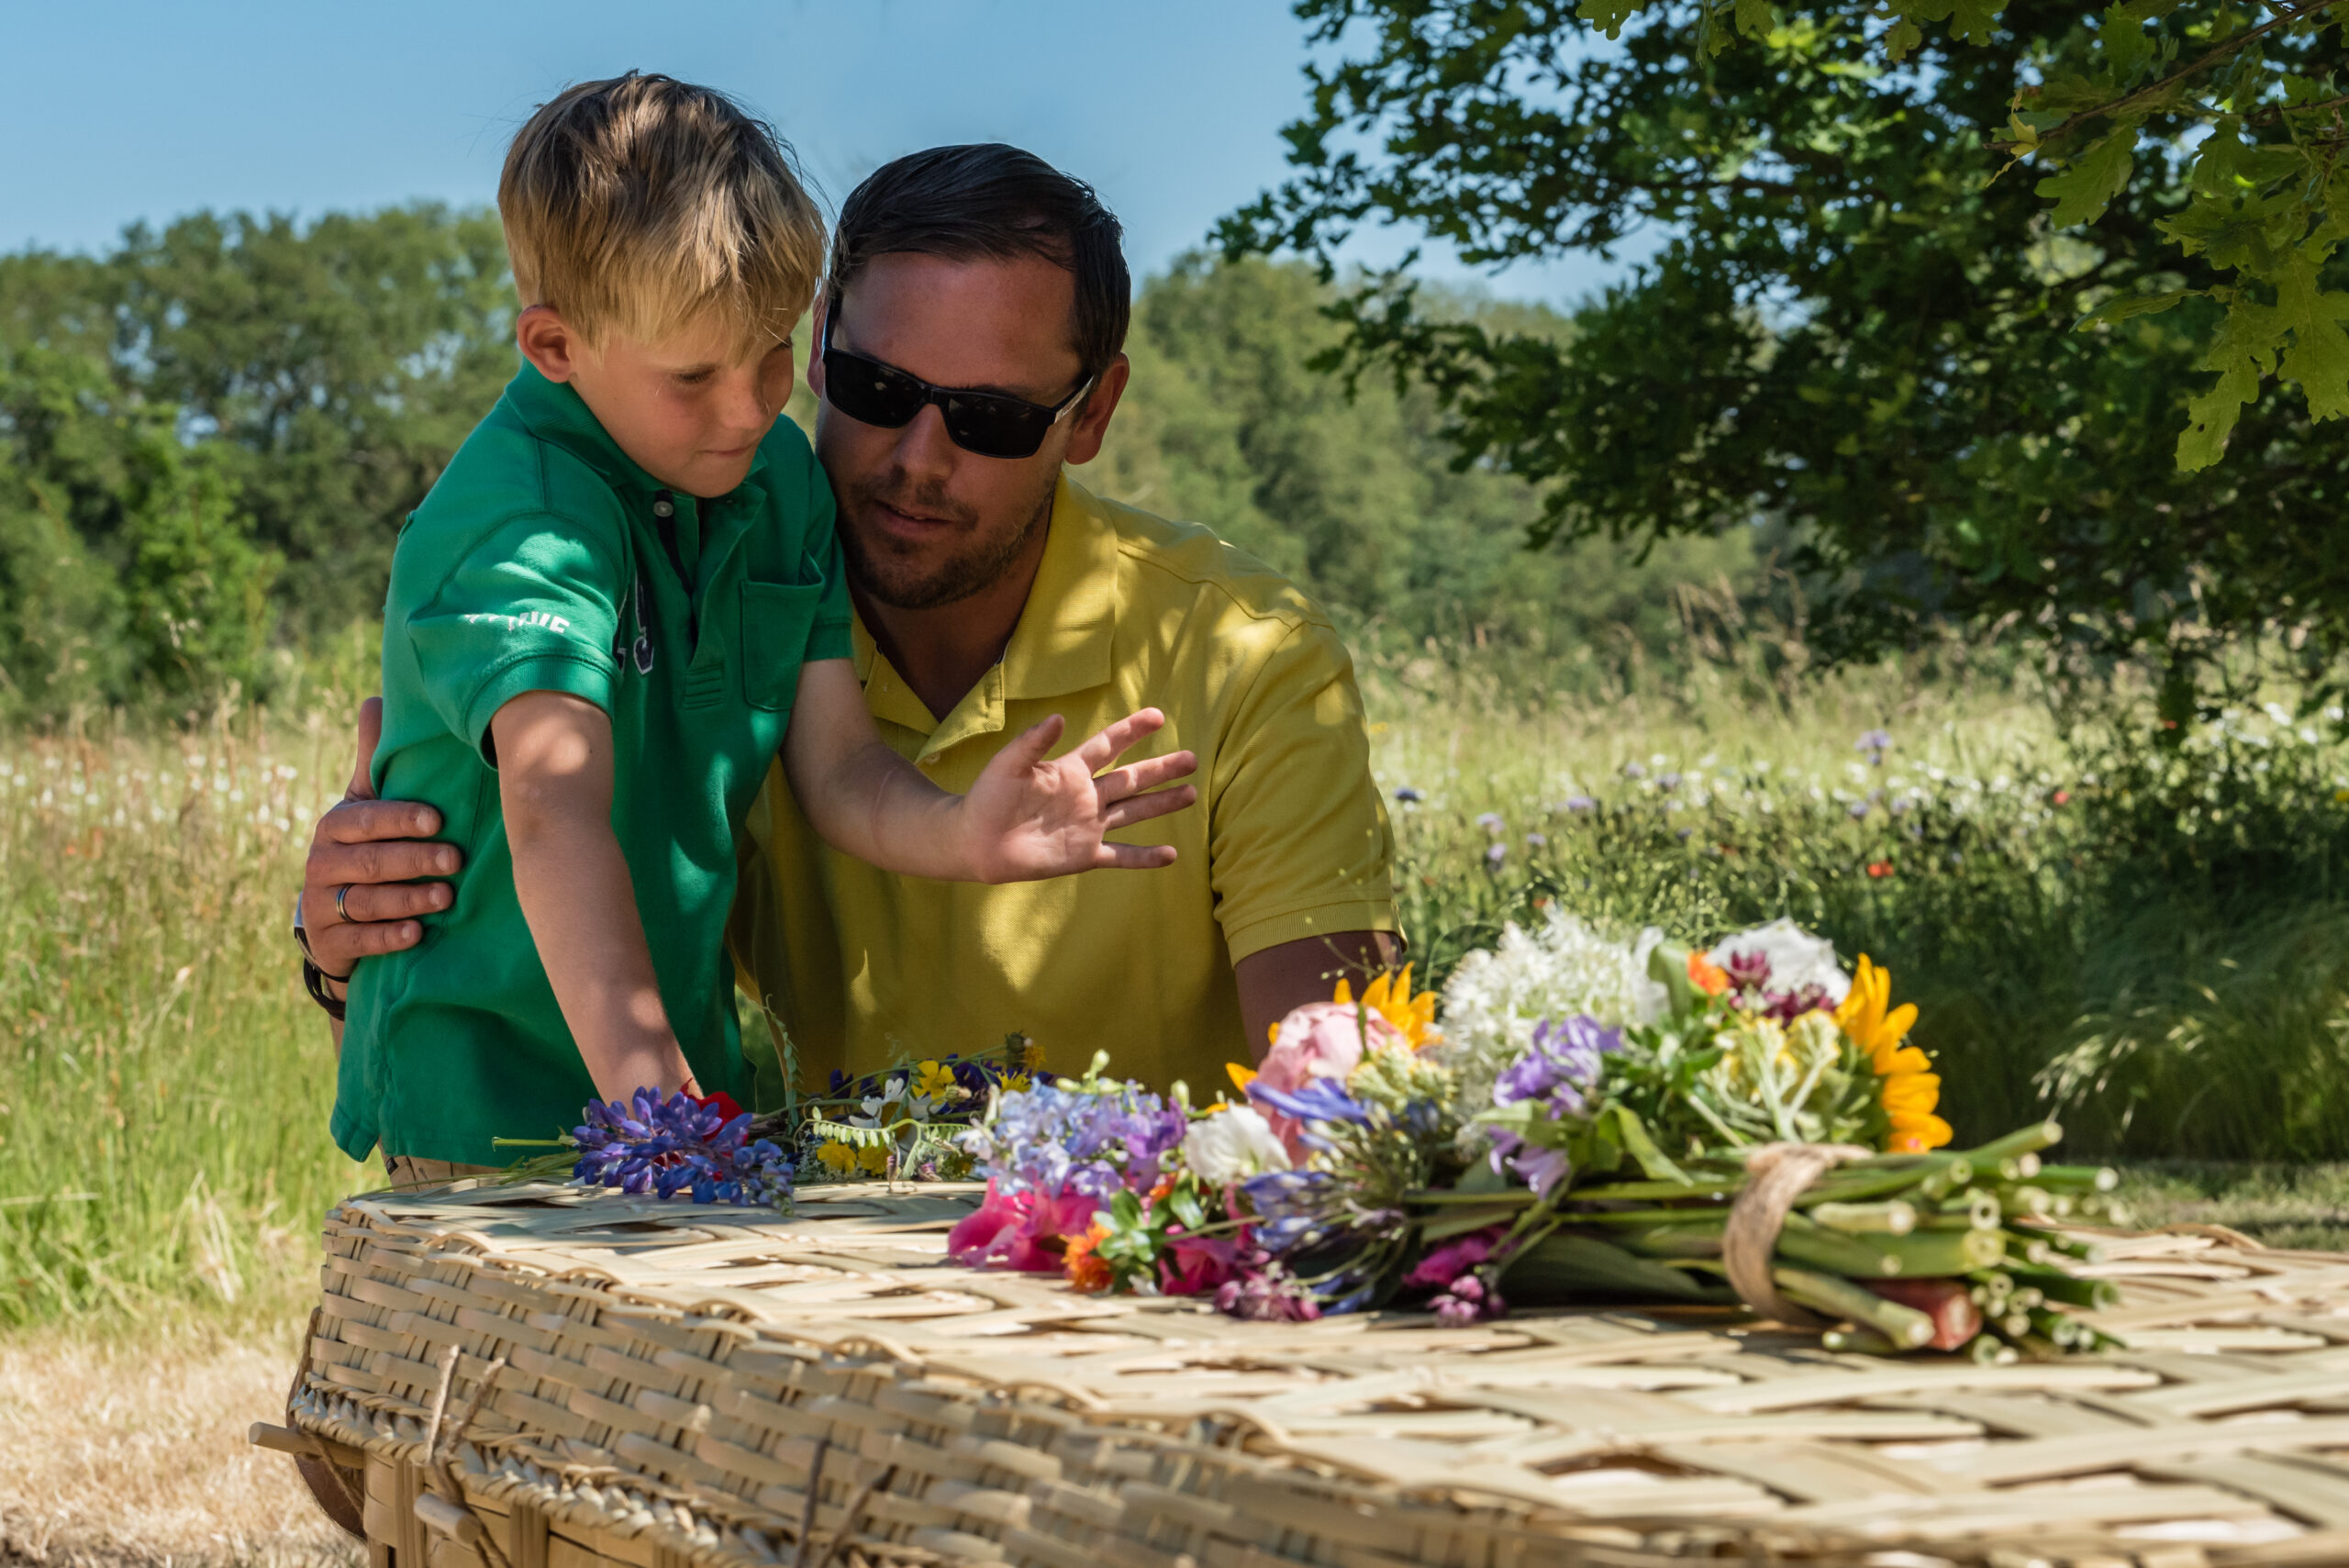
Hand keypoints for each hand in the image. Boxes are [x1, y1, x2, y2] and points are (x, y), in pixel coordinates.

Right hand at [300, 697, 461, 977]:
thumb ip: (374, 760)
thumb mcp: (367, 806)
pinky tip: (417, 934)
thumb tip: (375, 697)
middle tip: (456, 859)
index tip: (438, 819)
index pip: (366, 819)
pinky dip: (389, 936)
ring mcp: (322, 904)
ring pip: (368, 901)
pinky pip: (359, 940)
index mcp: (336, 826)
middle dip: (415, 859)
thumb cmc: (368, 849)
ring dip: (409, 898)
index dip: (400, 818)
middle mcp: (322, 863)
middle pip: (371, 861)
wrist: (338, 920)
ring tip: (446, 897)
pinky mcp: (329, 943)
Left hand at [956, 708, 1197, 881]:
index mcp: (1070, 771)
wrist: (976, 842)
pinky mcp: (1084, 855)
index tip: (1157, 716)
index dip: (1131, 730)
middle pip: (1132, 779)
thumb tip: (1058, 717)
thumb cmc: (988, 798)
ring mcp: (1089, 826)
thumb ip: (1032, 742)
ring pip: (1134, 812)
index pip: (1108, 745)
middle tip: (1191, 759)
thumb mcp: (1008, 764)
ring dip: (1162, 804)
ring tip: (1190, 794)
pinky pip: (1121, 855)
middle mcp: (1086, 796)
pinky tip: (1171, 855)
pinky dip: (1145, 857)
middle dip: (1161, 769)